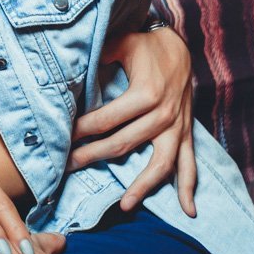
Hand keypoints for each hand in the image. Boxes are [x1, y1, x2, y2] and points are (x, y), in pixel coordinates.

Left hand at [70, 27, 196, 215]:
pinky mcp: (185, 132)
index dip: (82, 130)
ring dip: (142, 185)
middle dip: (94, 156)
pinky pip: (190, 163)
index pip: (106, 120)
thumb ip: (98, 54)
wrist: (179, 44)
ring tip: (125, 205)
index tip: (63, 138)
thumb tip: (68, 65)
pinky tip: (187, 210)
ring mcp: (177, 127)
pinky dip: (189, 187)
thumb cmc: (145, 44)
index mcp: (145, 94)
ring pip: (160, 164)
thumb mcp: (120, 43)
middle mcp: (163, 114)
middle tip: (69, 167)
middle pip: (124, 143)